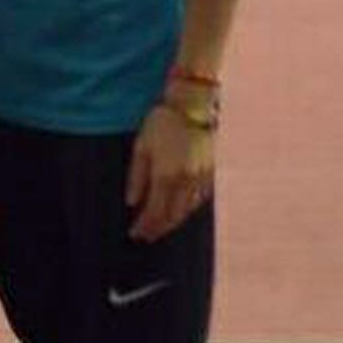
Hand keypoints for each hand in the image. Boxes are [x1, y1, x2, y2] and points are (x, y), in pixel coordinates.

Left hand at [124, 103, 211, 241]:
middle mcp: (186, 181)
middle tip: (146, 236)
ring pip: (187, 210)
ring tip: (159, 227)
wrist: (193, 106)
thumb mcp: (141, 148)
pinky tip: (178, 211)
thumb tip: (132, 203)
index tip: (135, 235)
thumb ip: (136, 178)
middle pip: (172, 216)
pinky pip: (198, 199)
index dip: (144, 226)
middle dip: (158, 229)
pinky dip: (186, 209)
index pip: (154, 211)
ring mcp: (201, 178)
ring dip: (172, 222)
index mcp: (166, 175)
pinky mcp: (210, 173)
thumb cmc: (161, 124)